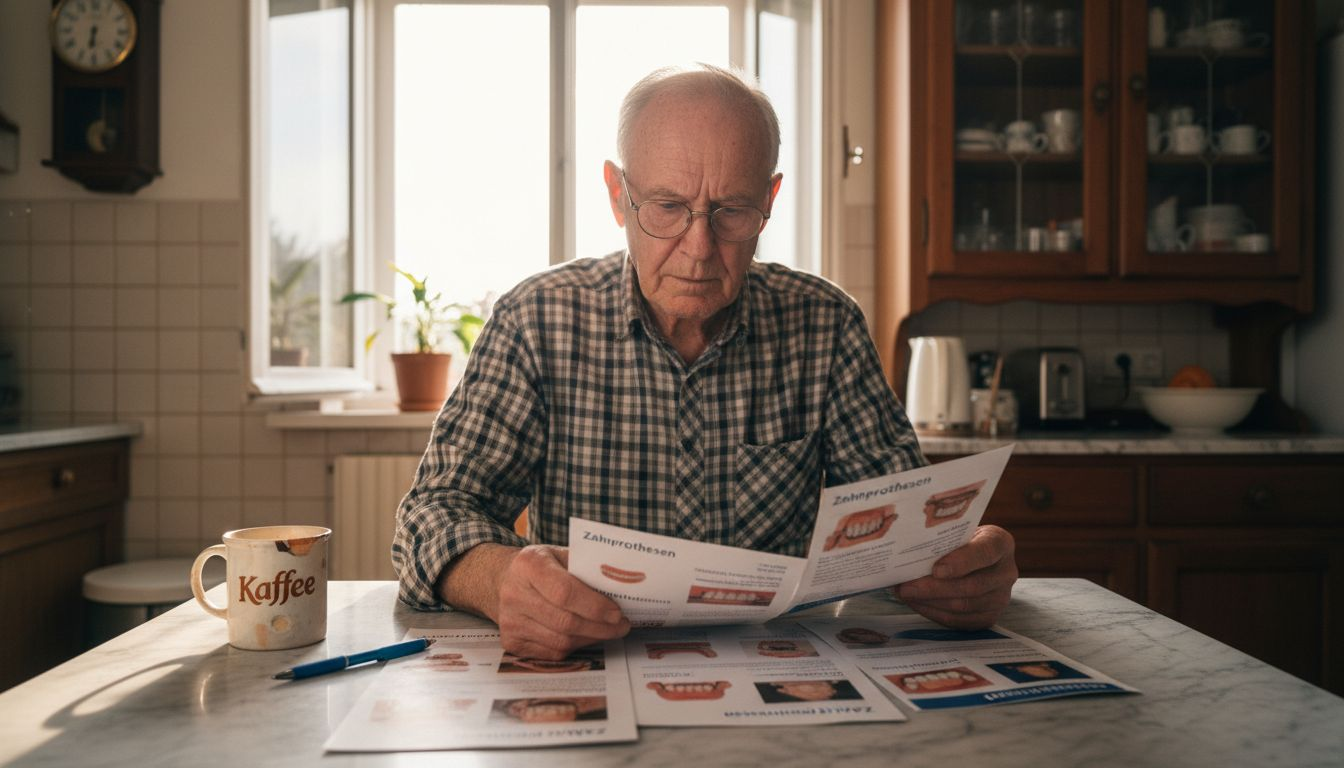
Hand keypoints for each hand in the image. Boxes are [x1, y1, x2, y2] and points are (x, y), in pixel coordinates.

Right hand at [490, 545, 629, 659]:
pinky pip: (552, 652)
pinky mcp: (511, 642)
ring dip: (590, 638)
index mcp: (528, 565)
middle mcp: (514, 594)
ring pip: (560, 641)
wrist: (501, 580)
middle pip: (565, 621)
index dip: (594, 606)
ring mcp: (510, 621)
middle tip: (622, 626)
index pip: (564, 592)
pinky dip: (575, 647)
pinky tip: (586, 636)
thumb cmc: (539, 565)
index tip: (617, 613)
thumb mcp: (558, 554)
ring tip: (608, 631)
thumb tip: (621, 585)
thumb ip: (584, 567)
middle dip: (600, 627)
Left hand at [894, 525, 1016, 628]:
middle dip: (934, 588)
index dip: (961, 562)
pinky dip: (935, 614)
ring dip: (930, 603)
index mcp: (1000, 543)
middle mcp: (1007, 571)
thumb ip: (942, 540)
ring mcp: (1001, 597)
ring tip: (905, 595)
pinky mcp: (990, 616)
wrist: (975, 557)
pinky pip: (961, 621)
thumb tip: (906, 555)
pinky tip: (917, 604)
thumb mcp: (957, 532)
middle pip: (972, 586)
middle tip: (906, 587)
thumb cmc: (960, 540)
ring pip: (965, 606)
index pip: (985, 552)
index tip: (936, 569)